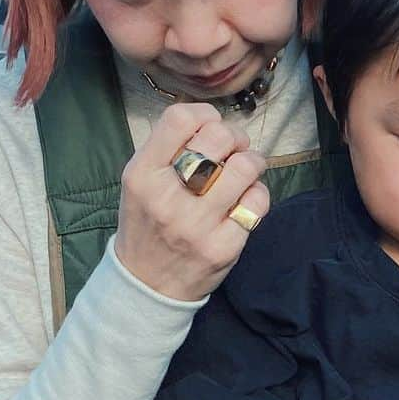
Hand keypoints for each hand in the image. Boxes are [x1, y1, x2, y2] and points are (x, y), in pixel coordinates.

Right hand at [115, 103, 269, 300]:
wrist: (147, 284)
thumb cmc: (148, 223)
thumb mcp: (140, 182)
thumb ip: (168, 149)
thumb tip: (214, 122)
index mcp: (142, 175)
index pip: (179, 119)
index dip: (205, 115)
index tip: (211, 128)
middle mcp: (167, 197)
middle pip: (218, 138)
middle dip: (235, 137)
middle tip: (234, 150)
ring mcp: (197, 224)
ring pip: (245, 167)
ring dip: (253, 162)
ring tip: (246, 170)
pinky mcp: (223, 246)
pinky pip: (257, 202)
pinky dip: (257, 194)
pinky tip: (246, 200)